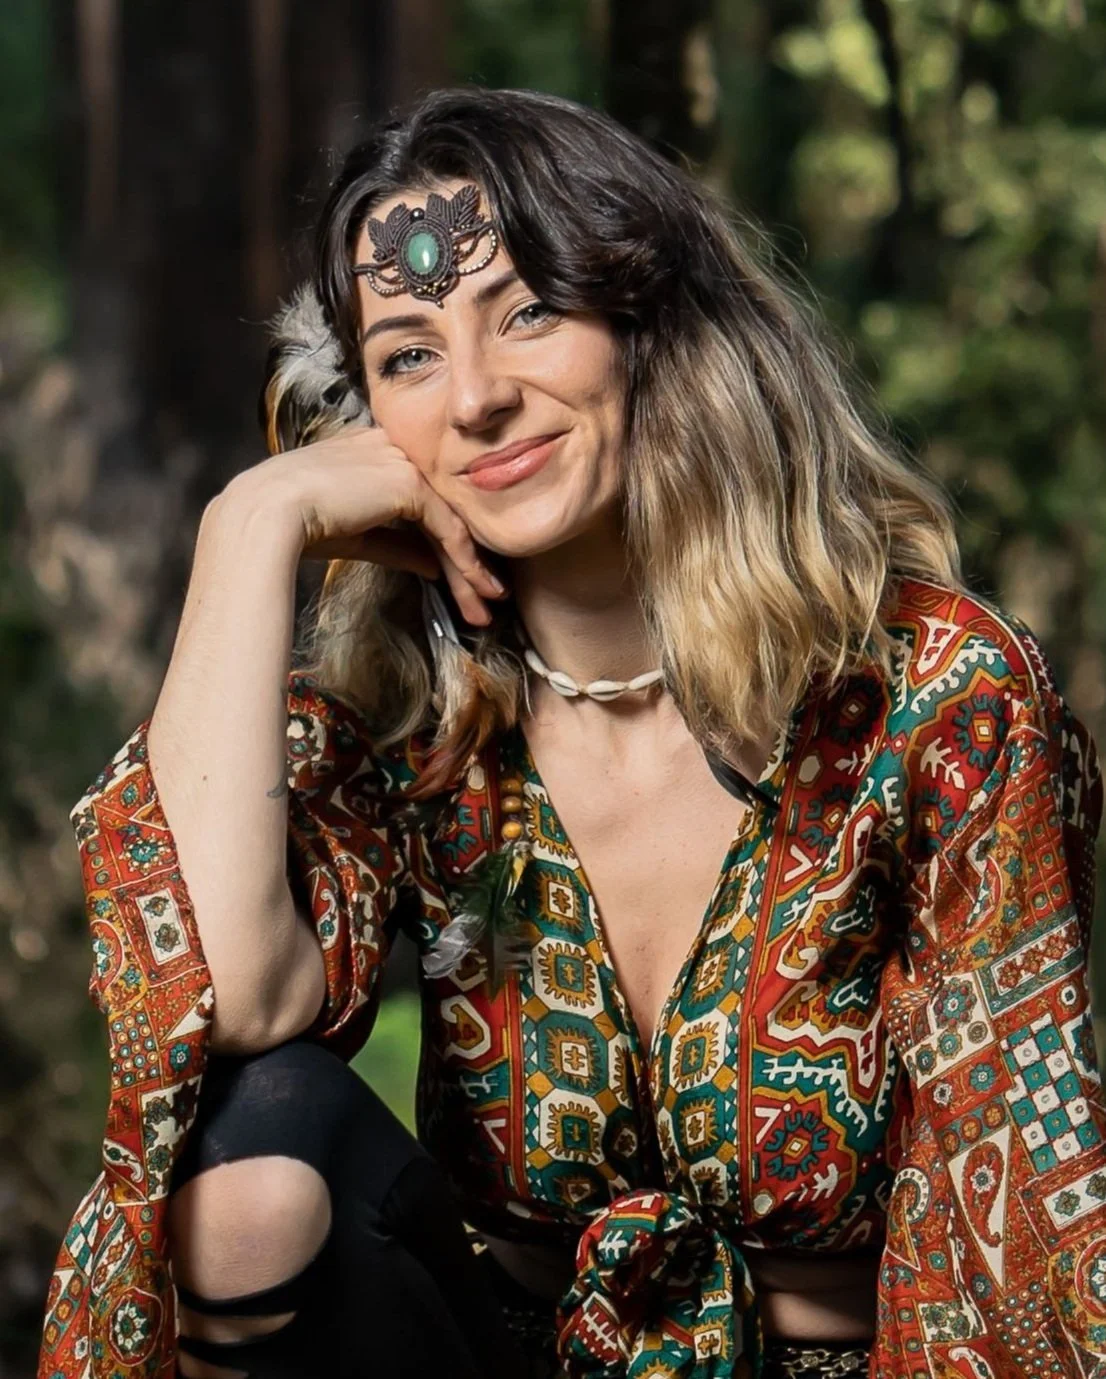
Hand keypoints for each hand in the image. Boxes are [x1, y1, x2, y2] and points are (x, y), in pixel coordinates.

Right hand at [222, 425, 506, 625]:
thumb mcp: (358, 536)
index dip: (444, 539)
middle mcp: (392, 448)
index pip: (421, 496)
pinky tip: (474, 587)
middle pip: (442, 507)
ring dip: (471, 567)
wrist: (266, 516)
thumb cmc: (298, 525)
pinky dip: (463, 560)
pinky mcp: (409, 483)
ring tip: (488, 604)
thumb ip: (399, 545)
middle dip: (466, 557)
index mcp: (373, 450)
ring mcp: (403, 461)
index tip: (463, 575)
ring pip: (450, 518)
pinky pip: (446, 526)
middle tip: (488, 596)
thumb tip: (435, 567)